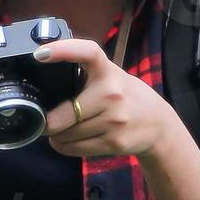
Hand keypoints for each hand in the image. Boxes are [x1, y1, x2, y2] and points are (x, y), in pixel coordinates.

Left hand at [37, 38, 185, 159]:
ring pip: (66, 134)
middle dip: (47, 121)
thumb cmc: (126, 96)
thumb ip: (84, 73)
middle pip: (63, 114)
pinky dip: (63, 146)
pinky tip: (65, 141)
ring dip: (56, 135)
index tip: (40, 53)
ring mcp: (115, 120)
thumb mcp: (111, 75)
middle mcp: (112, 93)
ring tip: (60, 130)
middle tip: (44, 119)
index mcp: (107, 71)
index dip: (63, 50)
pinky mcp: (115, 142)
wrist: (158, 124)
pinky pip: (75, 148)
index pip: (88, 52)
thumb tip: (42, 79)